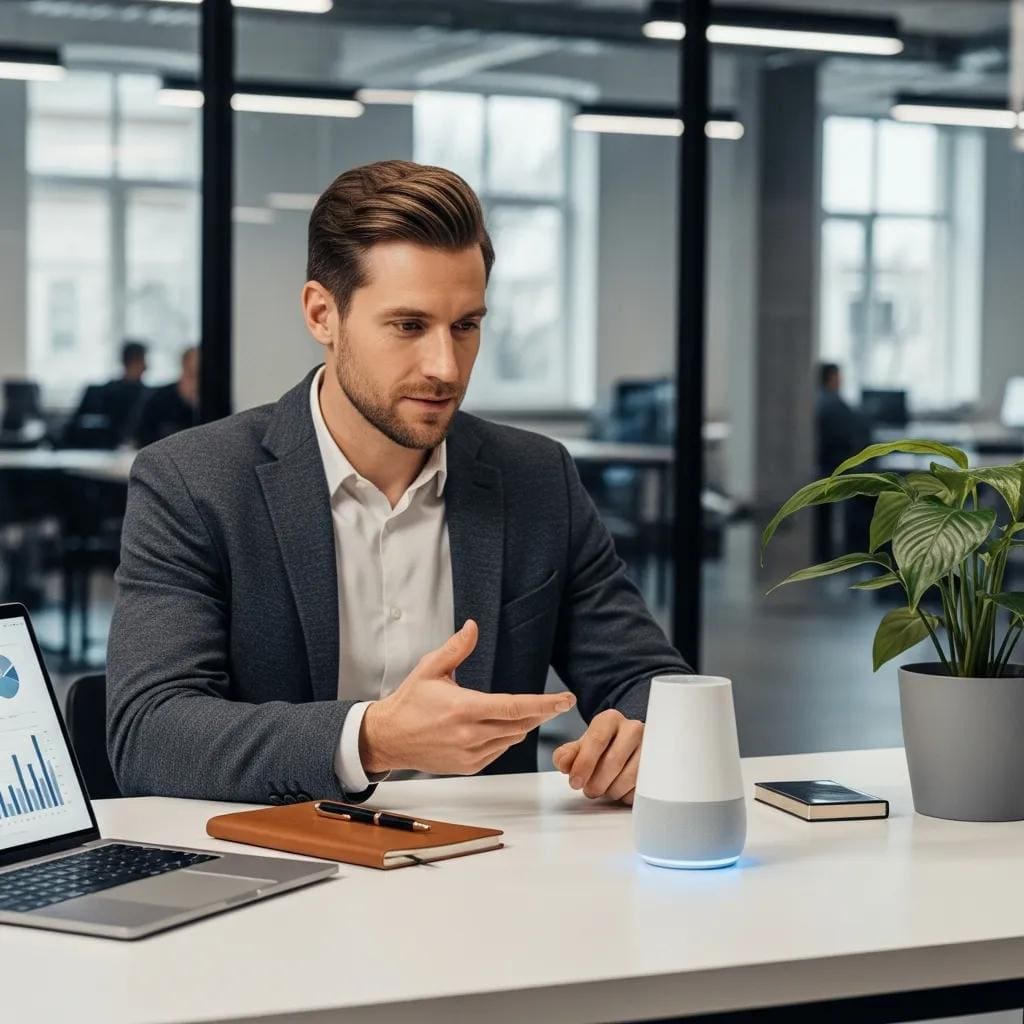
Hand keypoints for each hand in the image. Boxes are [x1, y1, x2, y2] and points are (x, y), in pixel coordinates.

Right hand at [360, 619, 576, 775]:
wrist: (388, 738)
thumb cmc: (409, 701)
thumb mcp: (430, 668)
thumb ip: (456, 648)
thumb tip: (473, 626)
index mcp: (464, 708)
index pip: (515, 707)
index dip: (544, 704)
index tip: (565, 699)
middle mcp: (470, 734)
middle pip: (520, 724)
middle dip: (540, 713)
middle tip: (555, 702)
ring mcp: (470, 754)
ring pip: (512, 739)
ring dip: (523, 725)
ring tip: (527, 711)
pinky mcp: (468, 766)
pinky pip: (499, 751)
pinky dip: (505, 738)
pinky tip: (500, 726)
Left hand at [552, 709, 642, 804]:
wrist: (626, 746)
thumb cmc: (602, 747)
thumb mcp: (582, 747)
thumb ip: (567, 754)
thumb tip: (563, 762)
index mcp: (610, 719)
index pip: (596, 739)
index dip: (584, 764)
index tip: (575, 782)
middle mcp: (633, 728)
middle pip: (613, 761)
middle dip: (597, 782)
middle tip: (589, 790)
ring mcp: (650, 746)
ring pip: (630, 776)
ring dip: (612, 790)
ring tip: (604, 789)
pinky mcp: (659, 765)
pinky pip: (642, 787)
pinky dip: (627, 795)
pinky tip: (620, 790)